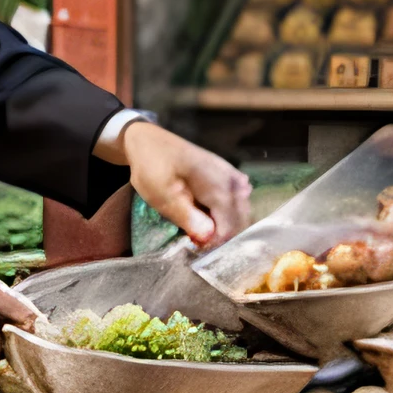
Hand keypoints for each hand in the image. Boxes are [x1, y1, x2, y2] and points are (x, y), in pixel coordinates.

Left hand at [118, 123, 250, 247]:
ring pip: (242, 212)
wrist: (150, 141)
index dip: (217, 243)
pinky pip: (238, 201)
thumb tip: (209, 237)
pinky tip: (209, 217)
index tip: (200, 251)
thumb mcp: (161, 195)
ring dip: (226, 226)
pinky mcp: (231, 177)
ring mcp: (235, 177)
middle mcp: (234, 181)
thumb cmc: (152, 167)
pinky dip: (228, 213)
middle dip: (224, 236)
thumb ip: (185, 216)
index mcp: (219, 186)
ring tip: (203, 233)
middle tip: (200, 245)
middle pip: (240, 220)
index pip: (231, 225)